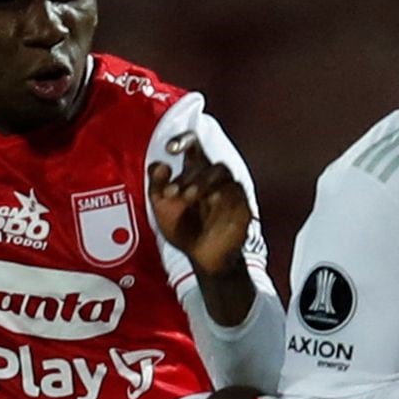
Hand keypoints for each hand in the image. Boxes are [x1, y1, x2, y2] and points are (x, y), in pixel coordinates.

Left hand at [145, 134, 252, 277]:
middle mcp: (212, 178)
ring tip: (187, 198)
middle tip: (172, 193)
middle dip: (187, 176)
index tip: (171, 148)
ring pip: (222, 171)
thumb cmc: (183, 229)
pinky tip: (209, 204)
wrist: (201, 258)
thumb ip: (156, 185)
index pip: (194, 146)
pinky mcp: (241, 204)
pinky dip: (221, 194)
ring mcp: (228, 189)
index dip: (184, 140)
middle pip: (206, 162)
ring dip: (202, 182)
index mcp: (193, 173)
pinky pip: (235, 191)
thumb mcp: (161, 208)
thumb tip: (160, 165)